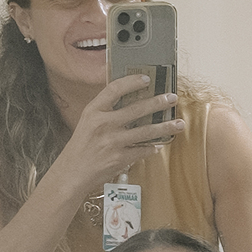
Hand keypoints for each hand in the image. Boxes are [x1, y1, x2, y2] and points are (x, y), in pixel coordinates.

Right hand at [57, 75, 184, 194]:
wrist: (73, 172)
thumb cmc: (82, 146)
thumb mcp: (87, 121)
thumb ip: (105, 109)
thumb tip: (128, 96)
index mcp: (93, 111)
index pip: (114, 89)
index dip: (132, 82)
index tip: (146, 79)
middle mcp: (103, 124)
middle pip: (136, 109)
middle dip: (158, 102)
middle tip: (172, 98)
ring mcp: (113, 142)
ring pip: (146, 131)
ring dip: (165, 127)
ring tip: (179, 123)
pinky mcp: (120, 158)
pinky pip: (143, 150)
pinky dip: (153, 147)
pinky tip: (160, 144)